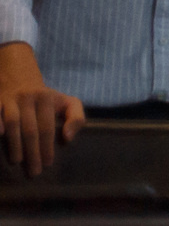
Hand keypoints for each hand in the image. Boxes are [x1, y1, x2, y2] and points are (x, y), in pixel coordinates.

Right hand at [0, 43, 80, 176]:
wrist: (19, 78)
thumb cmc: (46, 99)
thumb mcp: (67, 102)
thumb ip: (76, 118)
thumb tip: (67, 138)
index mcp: (46, 99)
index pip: (47, 127)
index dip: (47, 146)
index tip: (48, 164)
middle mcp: (28, 98)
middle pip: (30, 129)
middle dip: (32, 152)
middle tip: (34, 171)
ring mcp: (10, 100)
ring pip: (12, 123)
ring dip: (14, 144)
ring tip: (17, 161)